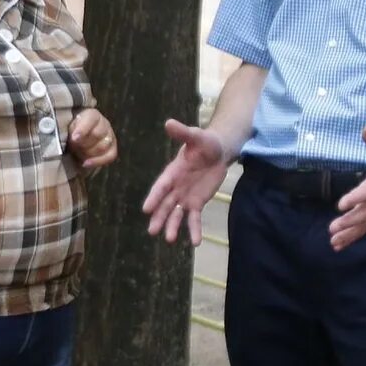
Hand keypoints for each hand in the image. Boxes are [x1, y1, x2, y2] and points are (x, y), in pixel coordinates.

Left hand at [65, 108, 117, 171]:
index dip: (83, 129)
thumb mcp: (66, 128)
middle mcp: (104, 123)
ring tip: (77, 153)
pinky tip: (86, 164)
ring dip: (87, 152)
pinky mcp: (112, 149)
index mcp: (91, 114)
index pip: (91, 119)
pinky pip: (110, 156)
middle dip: (83, 144)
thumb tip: (73, 138)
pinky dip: (97, 161)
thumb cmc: (69, 132)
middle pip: (97, 135)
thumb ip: (69, 130)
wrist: (75, 142)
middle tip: (72, 147)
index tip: (74, 138)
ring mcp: (110, 136)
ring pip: (102, 146)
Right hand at [142, 119, 232, 242]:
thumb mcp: (196, 136)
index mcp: (172, 172)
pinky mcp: (197, 203)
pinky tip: (195, 242)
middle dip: (159, 217)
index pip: (161, 186)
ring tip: (169, 240)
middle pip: (165, 205)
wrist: (218, 152)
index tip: (146, 209)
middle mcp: (175, 187)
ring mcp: (185, 197)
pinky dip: (193, 230)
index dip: (154, 197)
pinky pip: (194, 218)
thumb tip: (169, 123)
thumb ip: (183, 133)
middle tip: (153, 232)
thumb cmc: (204, 142)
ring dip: (172, 226)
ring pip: (176, 214)